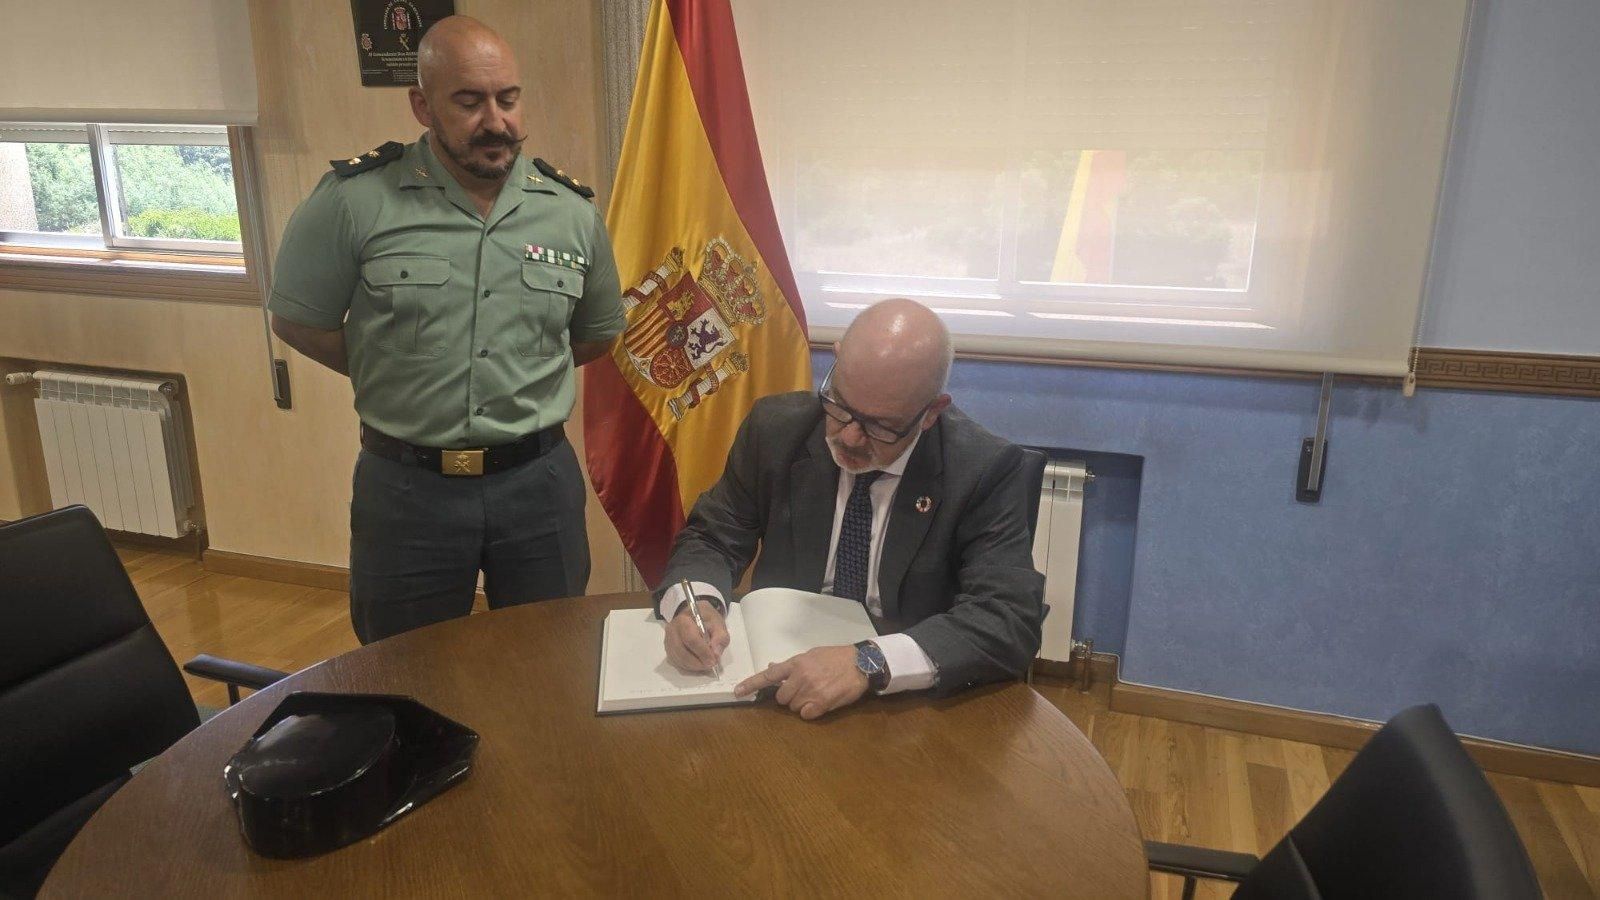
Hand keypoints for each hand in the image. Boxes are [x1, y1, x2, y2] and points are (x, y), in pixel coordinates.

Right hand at [664, 599, 729, 673]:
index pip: (691, 639)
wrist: (694, 618)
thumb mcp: (718, 624)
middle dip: (698, 662)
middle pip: (682, 652)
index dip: (702, 652)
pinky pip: (677, 663)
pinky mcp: (668, 651)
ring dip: (694, 666)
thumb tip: (715, 654)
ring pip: (679, 660)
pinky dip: (689, 667)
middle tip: (711, 665)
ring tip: (706, 664)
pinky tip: (698, 663)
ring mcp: (668, 642)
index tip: (713, 660)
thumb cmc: (706, 621)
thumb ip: (720, 637)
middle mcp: (672, 631)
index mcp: (684, 621)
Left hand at [734, 645, 867, 719]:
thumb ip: (792, 665)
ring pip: (794, 707)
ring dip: (802, 704)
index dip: (751, 684)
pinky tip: (822, 702)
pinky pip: (806, 715)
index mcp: (796, 663)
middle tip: (804, 690)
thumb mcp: (812, 655)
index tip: (737, 692)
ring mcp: (811, 690)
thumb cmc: (836, 657)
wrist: (861, 663)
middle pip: (781, 698)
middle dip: (790, 697)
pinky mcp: (822, 703)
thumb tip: (771, 667)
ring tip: (817, 693)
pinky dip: (812, 712)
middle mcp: (800, 676)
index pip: (769, 675)